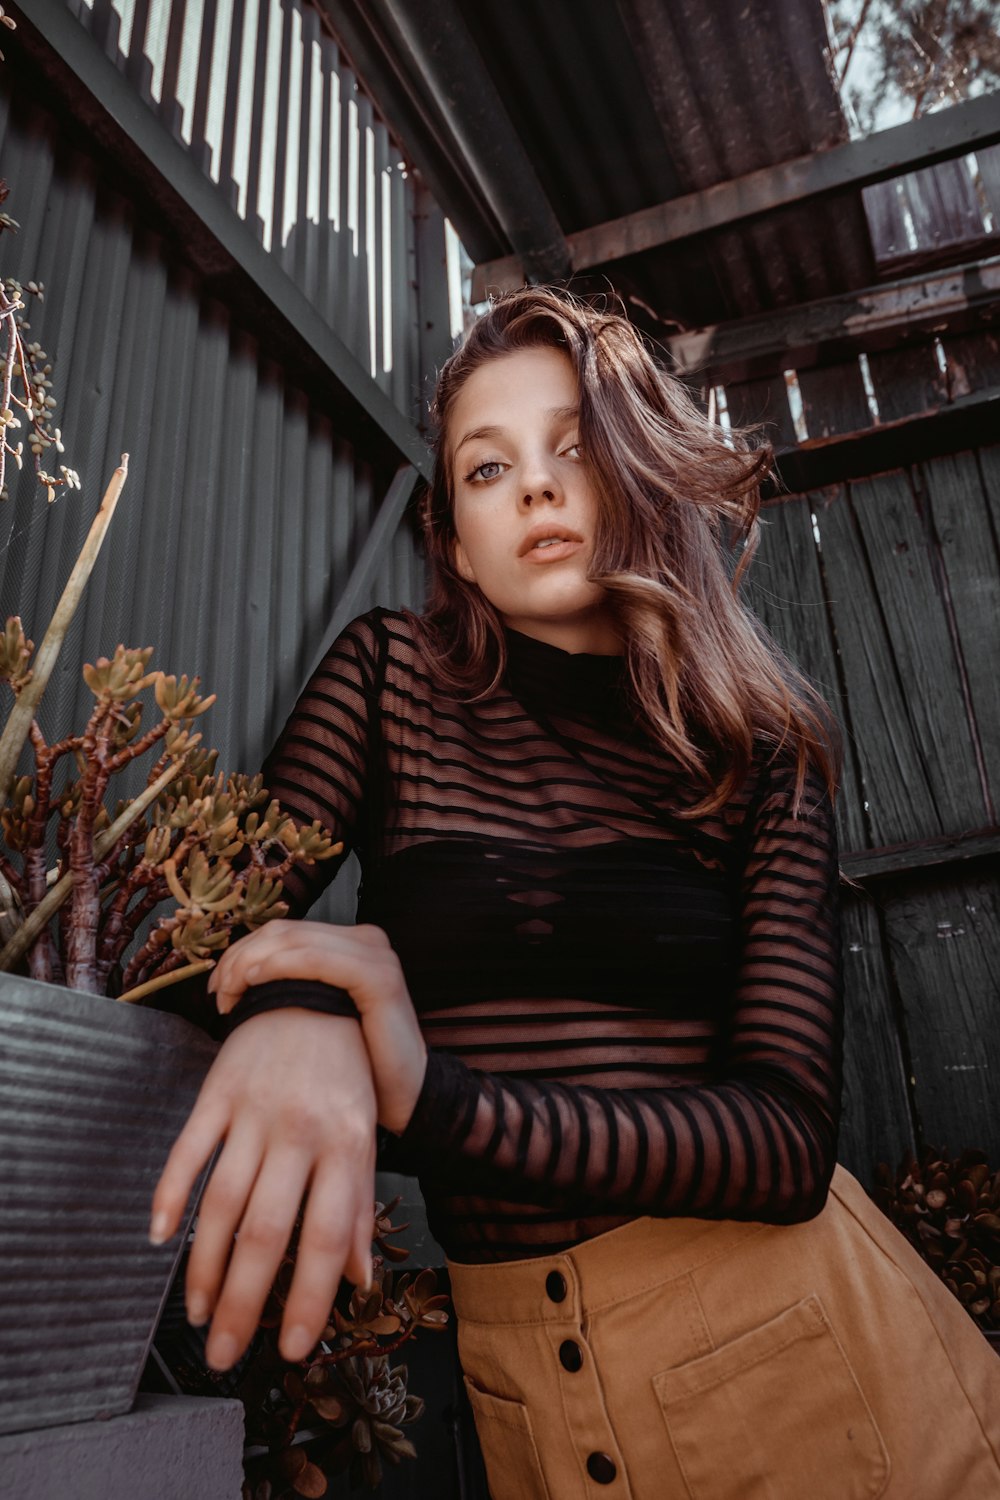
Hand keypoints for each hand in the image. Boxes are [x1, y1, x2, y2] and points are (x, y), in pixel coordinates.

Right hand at [150, 1008, 376, 1370]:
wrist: (314, 997)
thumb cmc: (345, 1077)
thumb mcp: (366, 1137)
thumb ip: (360, 1206)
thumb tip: (358, 1279)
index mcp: (347, 1145)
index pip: (326, 1236)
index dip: (310, 1298)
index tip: (294, 1351)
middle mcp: (301, 1131)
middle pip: (266, 1232)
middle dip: (244, 1303)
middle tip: (225, 1356)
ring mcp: (255, 1112)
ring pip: (221, 1203)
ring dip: (204, 1268)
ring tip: (199, 1314)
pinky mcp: (217, 1094)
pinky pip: (187, 1151)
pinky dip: (168, 1195)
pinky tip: (157, 1238)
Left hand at [208, 921, 427, 1133]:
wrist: (405, 1097)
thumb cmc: (357, 1064)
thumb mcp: (318, 1016)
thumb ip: (292, 988)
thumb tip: (236, 977)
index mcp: (351, 943)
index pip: (284, 932)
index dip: (242, 952)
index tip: (216, 988)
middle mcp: (367, 940)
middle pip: (285, 932)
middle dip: (241, 958)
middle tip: (217, 993)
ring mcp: (376, 955)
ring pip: (296, 941)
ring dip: (251, 963)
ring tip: (228, 995)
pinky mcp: (380, 978)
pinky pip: (318, 960)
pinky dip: (280, 966)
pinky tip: (254, 982)